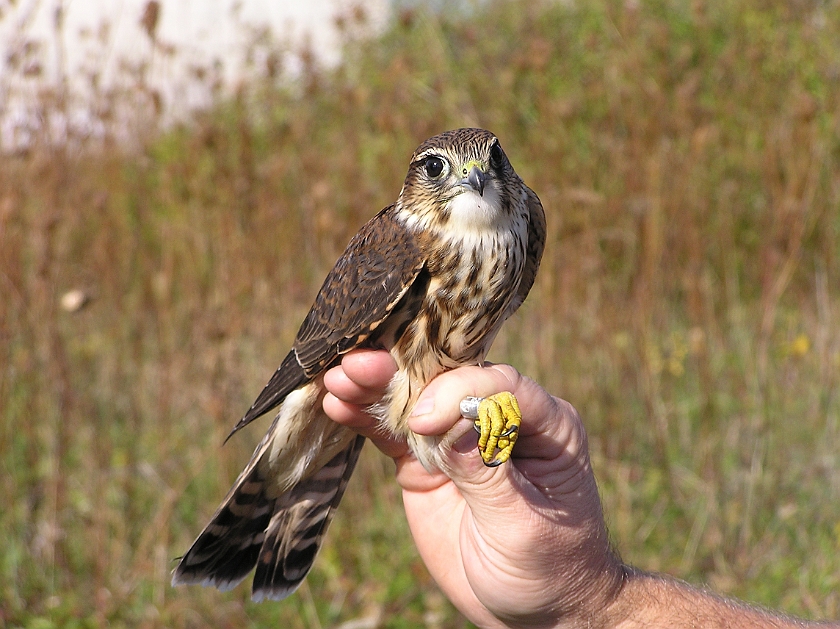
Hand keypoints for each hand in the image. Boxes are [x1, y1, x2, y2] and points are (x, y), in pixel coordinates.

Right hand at [323, 349, 623, 627]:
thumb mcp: (520, 524)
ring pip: (414, 399)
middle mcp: (499, 418)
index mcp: (544, 424)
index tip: (423, 419)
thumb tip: (447, 422)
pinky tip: (337, 403)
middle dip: (403, 370)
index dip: (458, 390)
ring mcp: (458, 437)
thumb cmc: (547, 567)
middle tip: (360, 366)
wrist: (532, 610)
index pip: (500, 385)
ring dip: (375, 385)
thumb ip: (485, 471)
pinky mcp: (425, 461)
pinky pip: (392, 432)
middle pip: (449, 379)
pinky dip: (365, 418)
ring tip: (337, 377)